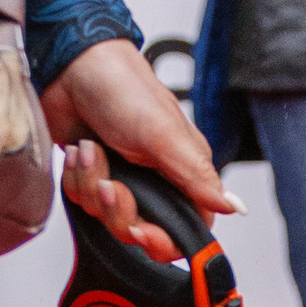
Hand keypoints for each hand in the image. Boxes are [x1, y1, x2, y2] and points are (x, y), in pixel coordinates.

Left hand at [41, 37, 241, 263]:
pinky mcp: (93, 175)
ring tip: (91, 150)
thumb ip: (197, 177)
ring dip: (91, 184)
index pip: (184, 232)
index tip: (143, 230)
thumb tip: (234, 207)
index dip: (162, 241)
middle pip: (139, 230)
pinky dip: (75, 178)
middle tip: (111, 183)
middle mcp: (154, 181)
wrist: (72, 65)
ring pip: (105, 217)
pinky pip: (81, 200)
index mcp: (183, 173)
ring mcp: (122, 179)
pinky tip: (79, 150)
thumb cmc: (122, 87)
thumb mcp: (164, 135)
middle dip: (118, 210)